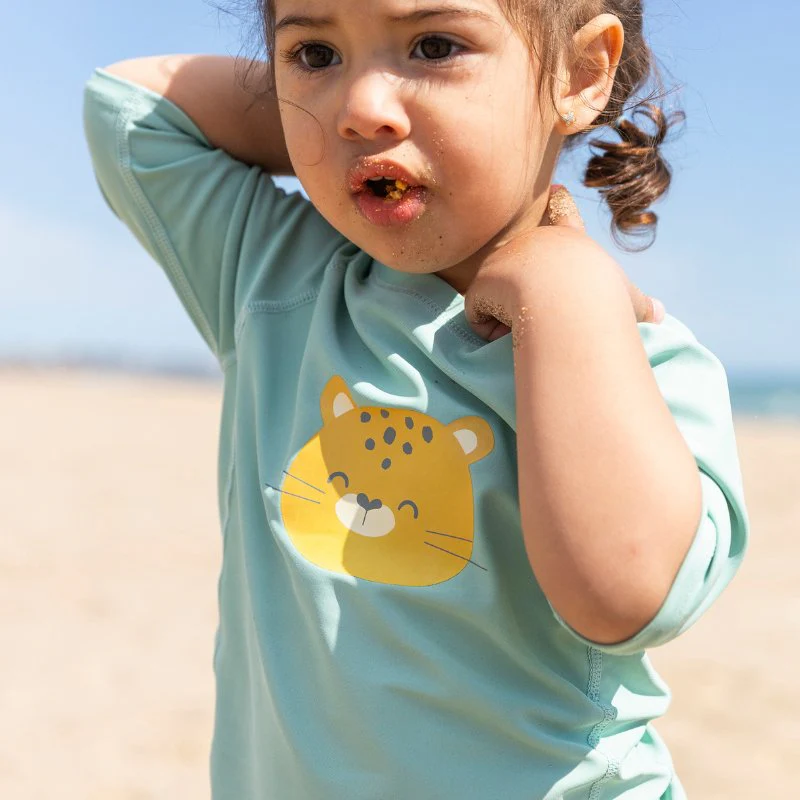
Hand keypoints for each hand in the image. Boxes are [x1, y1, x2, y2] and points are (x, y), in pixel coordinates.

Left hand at [465, 184, 665, 342]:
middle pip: (524, 276)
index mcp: (570, 242)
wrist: (569, 302)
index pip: (566, 218)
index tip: (557, 187)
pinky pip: (479, 317)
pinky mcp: (481, 281)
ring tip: (540, 321)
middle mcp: (533, 241)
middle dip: (532, 301)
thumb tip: (660, 315)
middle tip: (555, 314)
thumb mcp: (628, 299)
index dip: (563, 204)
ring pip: (501, 302)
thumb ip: (640, 305)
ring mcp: (503, 258)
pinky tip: (515, 326)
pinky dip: (492, 330)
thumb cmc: (604, 301)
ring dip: (516, 321)